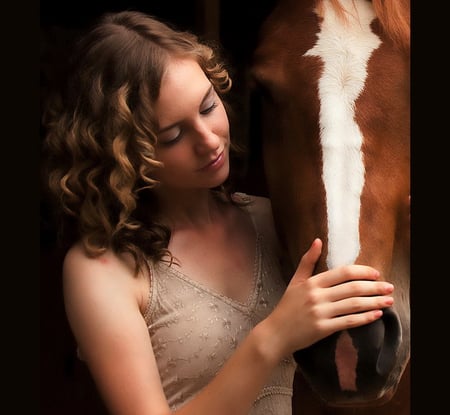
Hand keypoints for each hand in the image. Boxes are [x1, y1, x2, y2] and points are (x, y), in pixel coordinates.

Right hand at [267, 238, 393, 355]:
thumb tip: (318, 240)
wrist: (276, 333)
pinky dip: (364, 318)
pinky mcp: (323, 329)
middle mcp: (317, 296)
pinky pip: (348, 322)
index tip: (376, 273)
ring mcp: (320, 313)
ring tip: (389, 301)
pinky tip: (376, 315)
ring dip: (374, 302)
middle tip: (390, 287)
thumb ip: (307, 261)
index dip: (362, 272)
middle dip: (374, 287)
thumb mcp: (295, 281)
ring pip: (354, 305)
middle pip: (352, 288)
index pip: (343, 273)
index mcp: (312, 282)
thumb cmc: (287, 306)